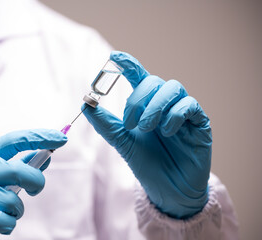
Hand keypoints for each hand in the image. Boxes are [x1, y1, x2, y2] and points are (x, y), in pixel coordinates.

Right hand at [0, 129, 66, 239]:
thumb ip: (20, 165)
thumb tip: (46, 156)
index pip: (14, 140)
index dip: (39, 137)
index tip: (60, 138)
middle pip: (19, 171)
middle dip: (36, 181)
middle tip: (35, 189)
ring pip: (15, 201)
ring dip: (17, 209)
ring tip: (3, 210)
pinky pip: (10, 220)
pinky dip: (10, 223)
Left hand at [83, 51, 210, 218]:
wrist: (168, 190)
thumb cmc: (147, 164)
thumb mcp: (122, 142)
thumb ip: (106, 123)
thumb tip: (85, 103)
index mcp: (146, 106)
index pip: (139, 77)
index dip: (129, 64)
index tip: (114, 56)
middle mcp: (165, 105)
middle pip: (154, 81)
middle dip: (138, 99)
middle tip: (130, 123)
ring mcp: (183, 112)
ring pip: (173, 88)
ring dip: (156, 106)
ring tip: (146, 128)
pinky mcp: (200, 123)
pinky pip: (190, 105)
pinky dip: (175, 114)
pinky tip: (167, 132)